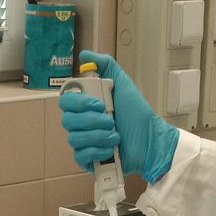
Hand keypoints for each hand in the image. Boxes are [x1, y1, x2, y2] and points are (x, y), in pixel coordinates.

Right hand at [57, 51, 179, 183]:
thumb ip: (105, 65)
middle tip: (111, 120)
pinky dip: (97, 151)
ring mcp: (84, 142)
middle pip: (67, 121)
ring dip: (98, 136)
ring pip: (74, 138)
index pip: (65, 101)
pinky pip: (81, 156)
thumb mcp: (122, 83)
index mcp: (85, 105)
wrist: (150, 139)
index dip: (79, 103)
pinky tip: (110, 149)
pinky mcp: (88, 160)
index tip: (99, 103)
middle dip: (92, 120)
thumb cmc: (137, 113)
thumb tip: (86, 55)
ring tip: (115, 135)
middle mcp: (81, 123)